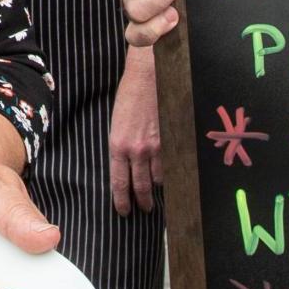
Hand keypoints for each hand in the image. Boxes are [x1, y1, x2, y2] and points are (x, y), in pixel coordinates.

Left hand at [108, 53, 161, 216]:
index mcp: (118, 145)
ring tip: (157, 193)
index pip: (119, 183)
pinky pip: (171, 164)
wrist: (149, 77)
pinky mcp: (171, 140)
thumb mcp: (116, 124)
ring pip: (157, 178)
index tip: (124, 211)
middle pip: (140, 186)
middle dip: (142, 201)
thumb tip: (126, 164)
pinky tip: (169, 177)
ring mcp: (157, 146)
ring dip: (156, 186)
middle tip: (144, 209)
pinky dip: (169, 172)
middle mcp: (137, 150)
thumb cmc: (129, 96)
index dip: (122, 201)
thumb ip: (120, 146)